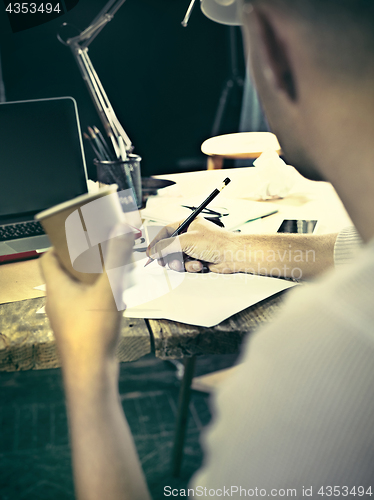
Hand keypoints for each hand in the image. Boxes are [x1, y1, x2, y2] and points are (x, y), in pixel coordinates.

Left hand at [39, 227, 133, 374]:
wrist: (91, 372)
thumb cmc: (92, 334)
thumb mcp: (109, 289)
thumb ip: (117, 258)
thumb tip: (122, 230)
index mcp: (56, 288)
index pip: (46, 258)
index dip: (59, 245)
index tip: (75, 238)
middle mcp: (56, 301)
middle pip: (63, 273)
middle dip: (82, 261)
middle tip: (99, 254)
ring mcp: (65, 316)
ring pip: (75, 290)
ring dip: (91, 280)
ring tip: (110, 275)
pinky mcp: (76, 328)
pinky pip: (83, 305)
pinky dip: (96, 297)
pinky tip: (114, 300)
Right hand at [146, 217, 238, 272]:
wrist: (233, 256)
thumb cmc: (216, 242)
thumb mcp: (186, 241)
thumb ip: (166, 246)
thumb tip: (154, 251)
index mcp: (188, 224)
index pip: (166, 231)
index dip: (157, 242)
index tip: (150, 252)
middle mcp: (191, 235)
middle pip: (170, 247)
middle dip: (169, 256)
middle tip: (166, 261)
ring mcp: (194, 248)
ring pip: (177, 258)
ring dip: (182, 263)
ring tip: (191, 262)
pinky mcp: (199, 259)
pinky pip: (187, 265)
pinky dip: (192, 266)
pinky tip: (201, 264)